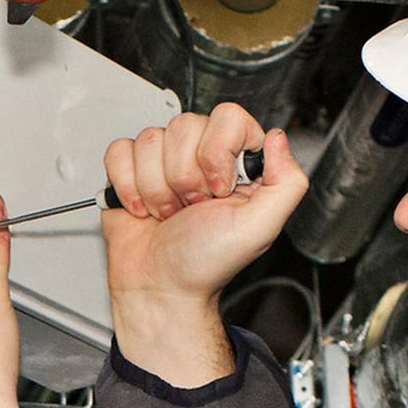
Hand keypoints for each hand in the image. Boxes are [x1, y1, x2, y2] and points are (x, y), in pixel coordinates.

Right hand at [102, 104, 304, 389]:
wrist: (161, 290)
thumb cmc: (207, 265)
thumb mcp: (261, 228)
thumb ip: (287, 182)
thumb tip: (277, 138)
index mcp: (238, 162)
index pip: (228, 117)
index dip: (217, 152)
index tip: (218, 190)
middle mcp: (202, 156)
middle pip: (184, 126)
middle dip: (184, 177)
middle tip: (192, 208)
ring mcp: (164, 162)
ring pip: (150, 139)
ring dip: (156, 187)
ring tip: (169, 214)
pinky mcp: (130, 172)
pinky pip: (120, 151)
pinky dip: (127, 185)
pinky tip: (143, 209)